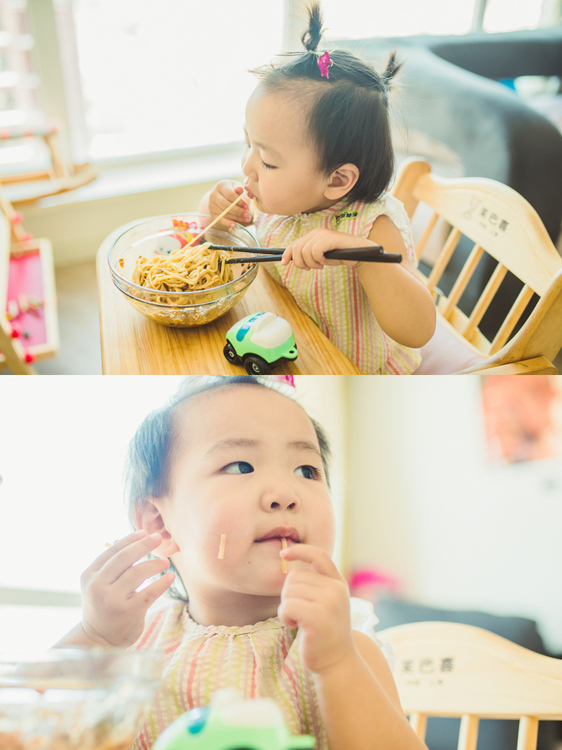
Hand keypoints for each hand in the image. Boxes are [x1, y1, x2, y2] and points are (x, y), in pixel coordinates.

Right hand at [79, 530, 174, 646]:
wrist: (98, 639)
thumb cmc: (103, 606)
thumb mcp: (100, 584)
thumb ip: (113, 564)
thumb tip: (133, 538)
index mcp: (89, 575)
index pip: (112, 551)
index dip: (130, 539)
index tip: (144, 532)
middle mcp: (98, 586)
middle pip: (124, 559)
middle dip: (144, 545)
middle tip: (158, 538)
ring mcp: (112, 600)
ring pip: (137, 573)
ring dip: (154, 564)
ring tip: (165, 562)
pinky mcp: (128, 612)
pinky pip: (149, 592)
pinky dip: (161, 583)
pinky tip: (170, 577)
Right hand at [207, 180, 251, 227]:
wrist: (222, 195)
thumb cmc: (232, 190)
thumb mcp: (235, 186)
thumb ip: (238, 188)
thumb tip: (239, 189)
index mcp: (220, 186)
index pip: (229, 194)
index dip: (239, 201)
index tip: (246, 206)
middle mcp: (213, 195)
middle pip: (226, 205)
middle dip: (238, 211)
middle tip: (247, 214)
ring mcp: (211, 205)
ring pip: (224, 213)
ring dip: (236, 217)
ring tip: (246, 219)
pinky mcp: (212, 213)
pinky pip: (220, 220)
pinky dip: (228, 223)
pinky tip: (235, 225)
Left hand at [278, 544, 354, 673]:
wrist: (338, 663)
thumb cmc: (325, 633)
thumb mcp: (328, 602)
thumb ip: (317, 583)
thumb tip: (292, 562)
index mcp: (338, 583)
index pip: (319, 555)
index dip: (300, 551)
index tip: (283, 553)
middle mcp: (336, 589)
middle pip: (294, 577)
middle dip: (289, 595)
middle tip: (300, 613)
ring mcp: (329, 603)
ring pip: (288, 591)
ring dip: (286, 607)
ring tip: (299, 621)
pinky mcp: (317, 617)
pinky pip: (287, 606)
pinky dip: (284, 617)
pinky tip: (295, 626)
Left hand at [281, 229, 376, 269]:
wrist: (359, 253)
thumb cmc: (340, 255)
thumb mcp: (320, 257)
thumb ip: (308, 256)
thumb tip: (292, 260)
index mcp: (312, 236)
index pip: (294, 244)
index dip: (286, 253)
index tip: (283, 263)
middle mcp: (316, 232)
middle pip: (297, 248)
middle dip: (300, 262)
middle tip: (310, 268)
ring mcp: (322, 234)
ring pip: (305, 251)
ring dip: (311, 263)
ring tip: (320, 265)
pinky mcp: (329, 238)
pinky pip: (315, 251)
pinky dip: (318, 259)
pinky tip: (325, 261)